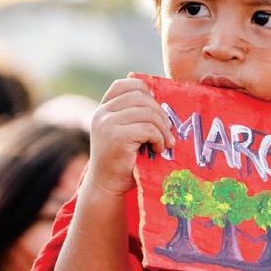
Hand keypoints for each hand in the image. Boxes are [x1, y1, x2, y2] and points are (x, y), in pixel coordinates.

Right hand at [87, 78, 175, 196]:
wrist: (108, 186)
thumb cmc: (123, 160)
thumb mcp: (125, 131)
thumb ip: (134, 115)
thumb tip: (158, 95)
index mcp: (103, 109)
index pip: (124, 85)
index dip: (144, 91)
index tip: (156, 109)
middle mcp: (102, 113)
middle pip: (141, 97)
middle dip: (160, 113)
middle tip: (167, 131)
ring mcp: (107, 124)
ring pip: (148, 113)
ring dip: (162, 129)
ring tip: (164, 143)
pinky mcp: (116, 137)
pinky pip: (148, 129)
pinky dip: (159, 139)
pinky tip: (158, 149)